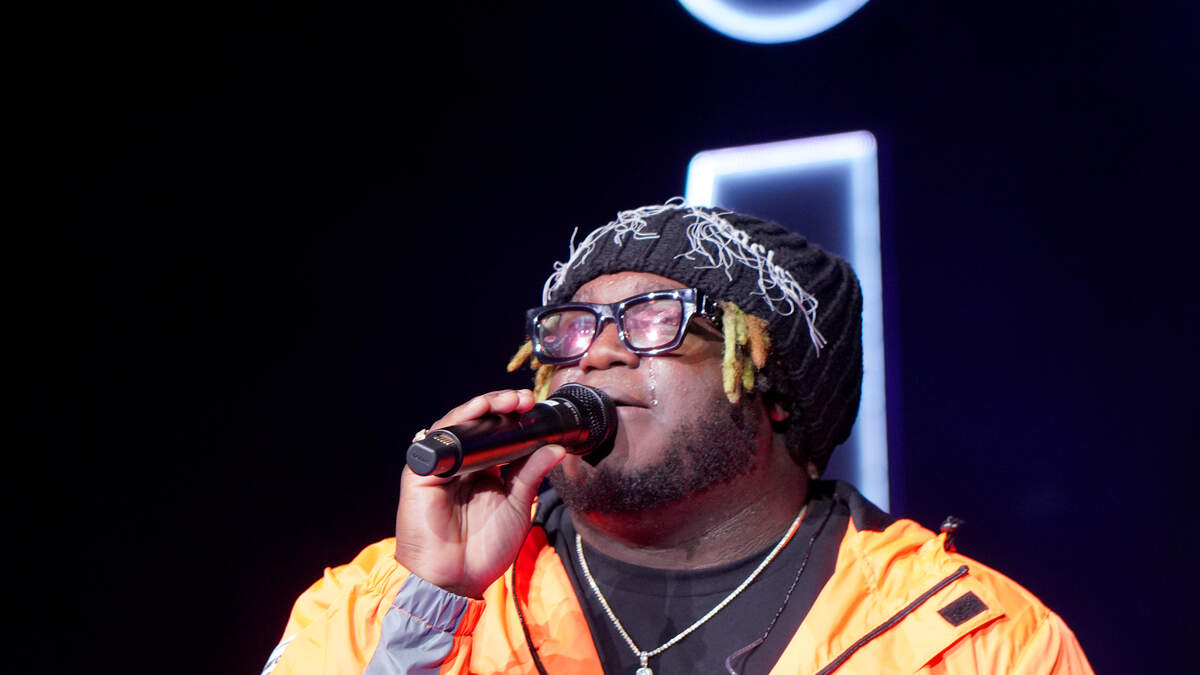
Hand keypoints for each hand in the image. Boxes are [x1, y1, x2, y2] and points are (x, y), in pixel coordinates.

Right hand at [394, 389, 565, 598]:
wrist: (455, 581)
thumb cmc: (484, 549)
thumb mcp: (516, 505)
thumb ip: (532, 473)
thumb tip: (556, 446)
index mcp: (483, 471)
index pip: (498, 434)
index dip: (514, 418)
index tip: (536, 407)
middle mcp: (461, 464)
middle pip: (479, 423)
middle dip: (501, 406)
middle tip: (525, 399)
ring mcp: (440, 465)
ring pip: (459, 424)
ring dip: (483, 407)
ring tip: (508, 401)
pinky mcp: (421, 472)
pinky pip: (439, 439)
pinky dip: (461, 423)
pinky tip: (480, 415)